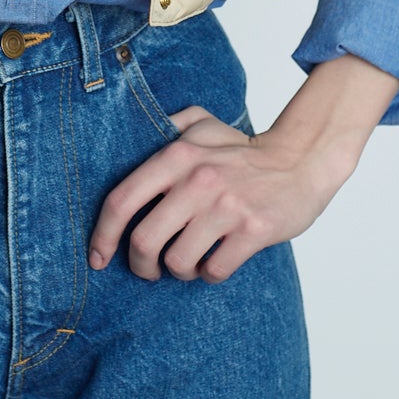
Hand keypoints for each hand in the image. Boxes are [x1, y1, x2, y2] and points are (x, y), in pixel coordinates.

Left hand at [86, 105, 352, 284]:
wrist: (301, 161)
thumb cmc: (244, 149)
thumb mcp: (202, 124)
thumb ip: (166, 127)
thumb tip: (130, 139)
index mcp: (177, 154)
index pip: (122, 199)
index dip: (102, 234)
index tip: (97, 257)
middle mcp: (197, 180)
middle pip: (144, 240)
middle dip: (140, 265)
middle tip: (147, 269)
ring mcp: (226, 206)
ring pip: (178, 261)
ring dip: (177, 271)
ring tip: (185, 263)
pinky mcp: (253, 231)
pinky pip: (213, 271)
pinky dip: (208, 275)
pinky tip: (213, 262)